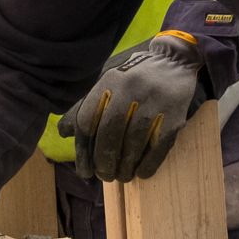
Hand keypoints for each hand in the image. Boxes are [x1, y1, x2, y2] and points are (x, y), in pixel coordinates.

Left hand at [57, 30, 209, 181]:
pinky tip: (141, 172)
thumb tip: (64, 132)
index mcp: (109, 82)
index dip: (83, 149)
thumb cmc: (134, 80)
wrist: (174, 62)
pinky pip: (157, 147)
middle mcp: (130, 88)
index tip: (85, 170)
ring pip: (133, 142)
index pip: (87, 118)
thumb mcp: (109, 85)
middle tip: (104, 176)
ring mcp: (154, 101)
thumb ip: (88, 107)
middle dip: (104, 160)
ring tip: (122, 176)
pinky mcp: (174, 115)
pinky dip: (147, 164)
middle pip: (110, 132)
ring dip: (126, 166)